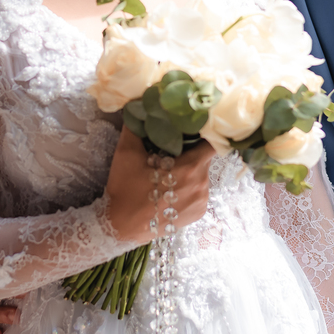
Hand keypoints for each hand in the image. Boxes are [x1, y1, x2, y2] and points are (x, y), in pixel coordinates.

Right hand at [103, 129, 213, 243]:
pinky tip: (170, 190)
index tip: (194, 128)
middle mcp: (202, 185)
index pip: (212, 143)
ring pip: (201, 176)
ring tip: (168, 174)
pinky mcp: (198, 213)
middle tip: (170, 152)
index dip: (205, 133)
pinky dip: (188, 188)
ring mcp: (202, 202)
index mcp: (191, 168)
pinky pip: (198, 192)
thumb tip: (139, 107)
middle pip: (204, 159)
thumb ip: (136, 127)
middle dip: (190, 153)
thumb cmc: (125, 189)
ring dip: (189, 172)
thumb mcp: (127, 153)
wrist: (121, 227)